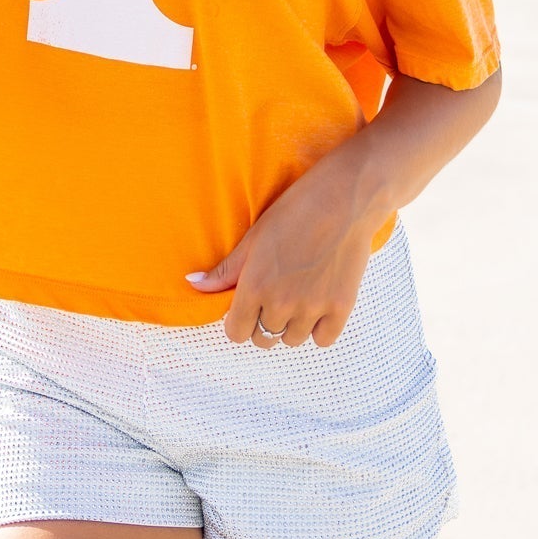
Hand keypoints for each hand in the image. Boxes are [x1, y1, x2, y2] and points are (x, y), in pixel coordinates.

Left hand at [185, 151, 376, 350]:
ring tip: (297, 297)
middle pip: (263, 339)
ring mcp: (313, 308)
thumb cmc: (295, 211)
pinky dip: (319, 328)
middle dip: (263, 323)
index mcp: (254, 286)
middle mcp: (281, 304)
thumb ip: (225, 270)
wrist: (344, 198)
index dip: (238, 322)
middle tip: (273, 298)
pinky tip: (317, 305)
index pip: (236, 333)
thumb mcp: (254, 238)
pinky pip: (323, 340)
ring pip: (292, 340)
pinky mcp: (341, 308)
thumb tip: (193, 284)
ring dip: (291, 325)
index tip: (246, 308)